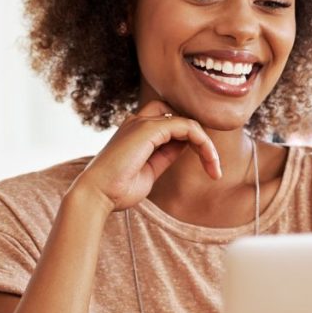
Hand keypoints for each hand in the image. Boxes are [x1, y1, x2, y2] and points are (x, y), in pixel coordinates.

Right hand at [70, 100, 221, 211]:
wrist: (96, 195)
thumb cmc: (118, 189)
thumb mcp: (150, 171)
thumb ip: (166, 156)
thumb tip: (185, 146)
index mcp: (136, 131)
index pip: (173, 125)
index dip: (193, 142)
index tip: (208, 167)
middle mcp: (138, 122)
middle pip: (181, 118)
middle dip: (201, 139)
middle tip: (213, 167)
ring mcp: (142, 123)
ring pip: (187, 122)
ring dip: (206, 144)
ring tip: (214, 169)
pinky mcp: (148, 129)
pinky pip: (186, 126)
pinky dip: (202, 142)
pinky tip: (208, 160)